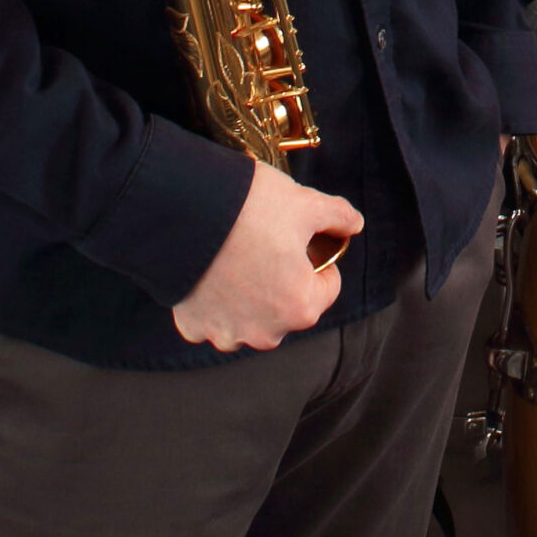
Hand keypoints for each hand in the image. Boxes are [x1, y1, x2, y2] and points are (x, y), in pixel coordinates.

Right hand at [172, 161, 363, 352]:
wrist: (183, 211)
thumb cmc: (250, 210)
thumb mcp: (307, 204)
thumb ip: (339, 217)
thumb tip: (353, 223)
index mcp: (300, 307)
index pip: (328, 286)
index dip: (318, 258)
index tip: (300, 239)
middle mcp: (265, 333)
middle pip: (289, 305)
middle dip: (285, 278)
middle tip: (268, 243)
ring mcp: (226, 333)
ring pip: (252, 316)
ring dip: (251, 294)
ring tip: (239, 254)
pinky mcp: (194, 326)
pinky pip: (215, 317)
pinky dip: (217, 299)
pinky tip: (214, 269)